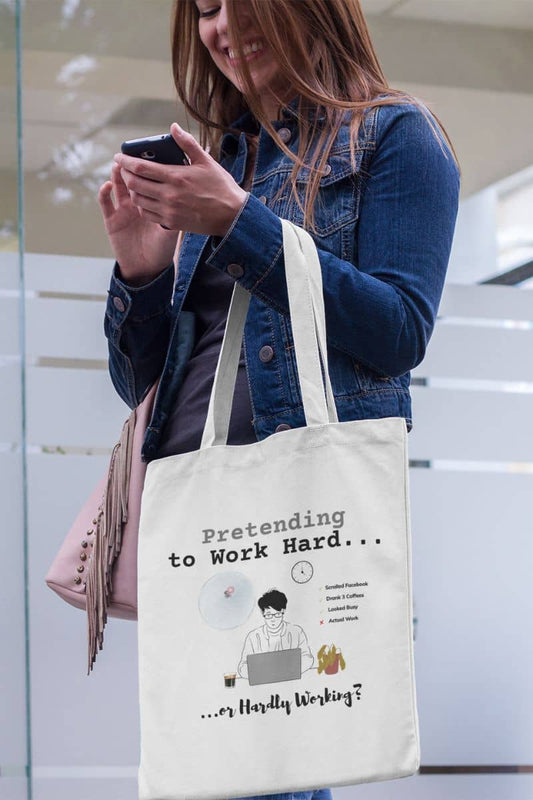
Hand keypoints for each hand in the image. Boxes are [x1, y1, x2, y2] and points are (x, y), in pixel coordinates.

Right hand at [98, 160, 179, 285]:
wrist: (148, 269)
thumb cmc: (162, 250)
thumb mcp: (172, 230)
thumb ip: (175, 214)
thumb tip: (184, 197)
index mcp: (151, 202)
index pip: (148, 180)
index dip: (146, 168)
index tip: (148, 154)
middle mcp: (136, 203)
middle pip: (132, 179)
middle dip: (131, 167)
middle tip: (130, 153)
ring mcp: (122, 210)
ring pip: (118, 186)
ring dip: (117, 174)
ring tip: (119, 164)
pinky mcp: (111, 220)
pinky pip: (105, 203)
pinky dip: (104, 192)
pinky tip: (107, 185)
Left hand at [112, 123, 247, 237]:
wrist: (231, 216)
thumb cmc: (221, 187)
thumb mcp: (206, 162)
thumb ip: (187, 144)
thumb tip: (173, 127)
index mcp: (176, 177)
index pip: (141, 168)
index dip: (125, 161)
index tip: (118, 157)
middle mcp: (169, 195)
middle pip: (135, 184)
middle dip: (125, 175)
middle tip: (124, 169)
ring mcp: (169, 211)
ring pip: (138, 200)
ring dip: (132, 190)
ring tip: (134, 183)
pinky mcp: (171, 222)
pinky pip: (147, 214)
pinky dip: (141, 205)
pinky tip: (144, 199)